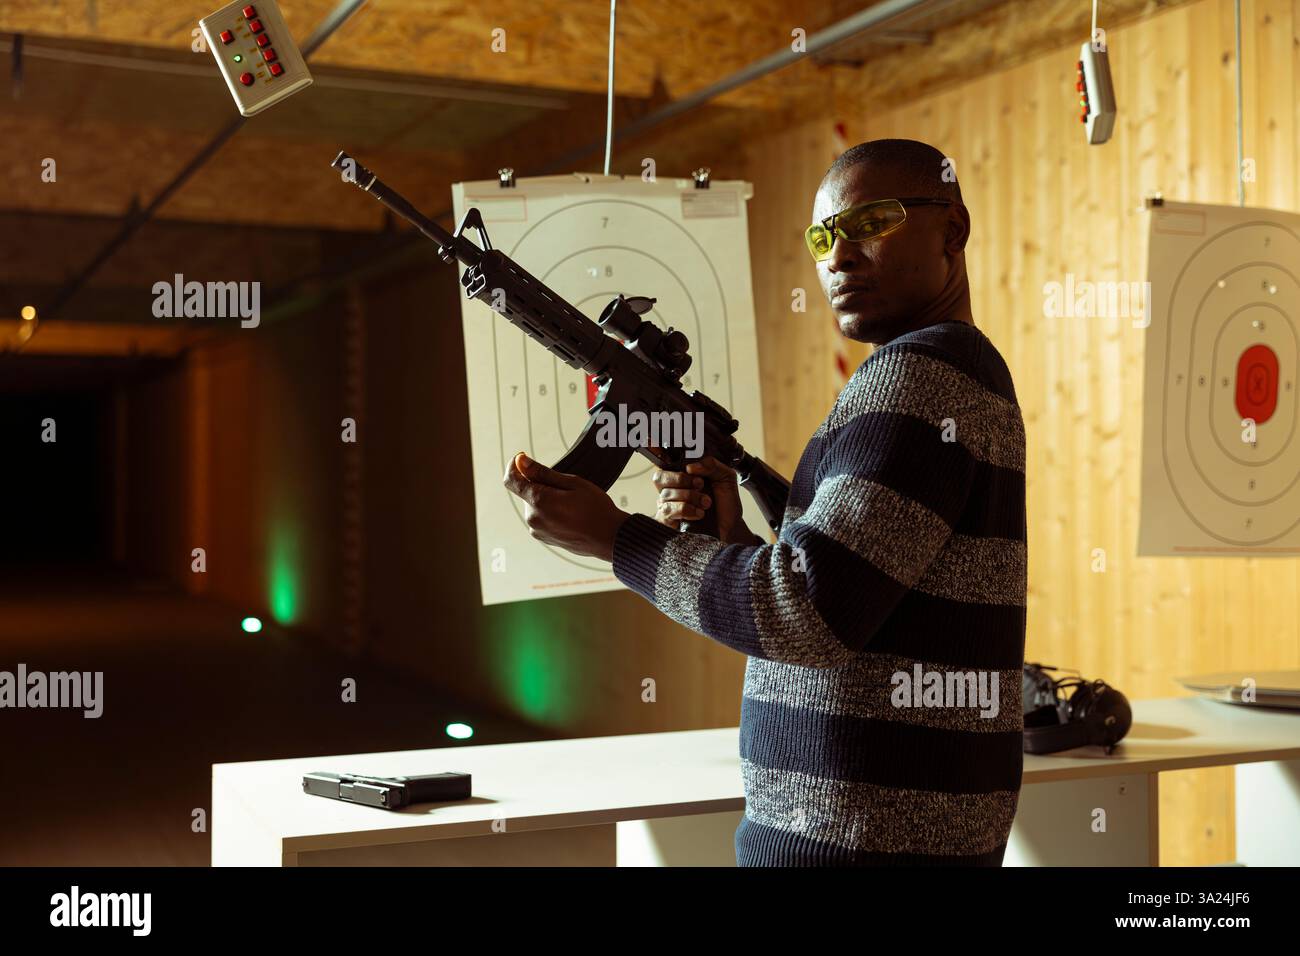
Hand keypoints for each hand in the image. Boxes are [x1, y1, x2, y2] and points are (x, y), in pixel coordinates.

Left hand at [503, 452, 628, 561]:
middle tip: (565, 486)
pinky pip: (540, 518)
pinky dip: (549, 510)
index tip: (522, 457)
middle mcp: (533, 518)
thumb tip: (521, 461)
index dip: (514, 465)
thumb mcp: (572, 483)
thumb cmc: (596, 509)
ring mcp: (537, 530)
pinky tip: (569, 513)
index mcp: (539, 502)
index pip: (511, 480)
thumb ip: (542, 472)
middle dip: (538, 483)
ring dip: (544, 497)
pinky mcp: (543, 538)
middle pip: (525, 492)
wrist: (609, 537)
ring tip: (570, 502)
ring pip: (533, 505)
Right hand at [651, 455, 760, 544]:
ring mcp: (668, 508)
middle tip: (700, 485)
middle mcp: (671, 493)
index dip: (678, 468)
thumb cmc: (725, 503)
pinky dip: (684, 510)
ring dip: (689, 496)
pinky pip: (667, 512)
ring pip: (665, 495)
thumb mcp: (725, 476)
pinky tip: (698, 513)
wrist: (731, 526)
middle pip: (659, 478)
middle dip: (681, 479)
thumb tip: (690, 467)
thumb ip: (711, 464)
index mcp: (681, 479)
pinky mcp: (668, 523)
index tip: (695, 472)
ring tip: (706, 503)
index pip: (665, 467)